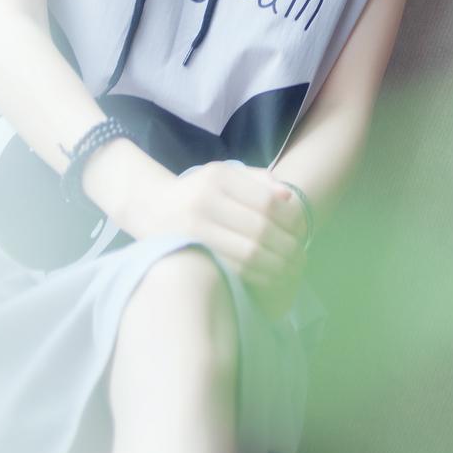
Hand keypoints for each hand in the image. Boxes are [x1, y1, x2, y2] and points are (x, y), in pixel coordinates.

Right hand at [133, 160, 306, 311]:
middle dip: (287, 246)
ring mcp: (195, 231)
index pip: (265, 201)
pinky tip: (270, 279)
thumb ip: (257, 180)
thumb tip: (288, 196)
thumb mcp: (223, 174)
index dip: (289, 219)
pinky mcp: (191, 255)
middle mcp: (205, 202)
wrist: (150, 208)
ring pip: (248, 254)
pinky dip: (257, 278)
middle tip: (301, 256)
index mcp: (218, 178)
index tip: (302, 231)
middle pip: (260, 229)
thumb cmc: (196, 191)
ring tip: (291, 270)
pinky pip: (232, 271)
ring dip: (277, 266)